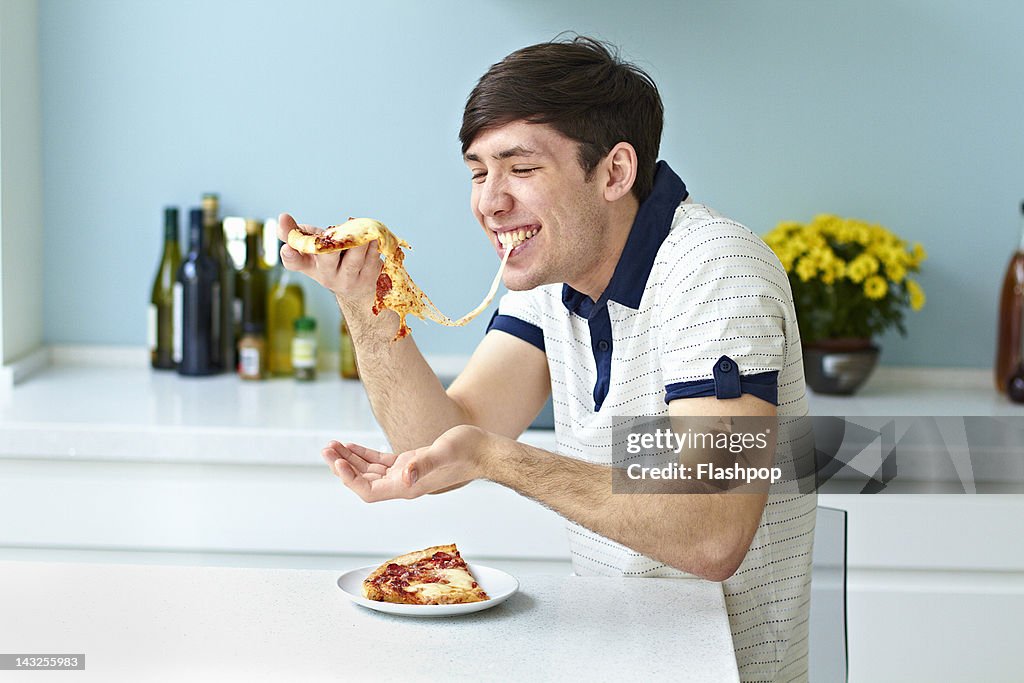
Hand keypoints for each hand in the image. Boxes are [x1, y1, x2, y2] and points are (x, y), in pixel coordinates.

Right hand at [276, 212, 380, 310]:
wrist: (359, 289)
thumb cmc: (333, 260)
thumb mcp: (313, 247)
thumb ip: (297, 232)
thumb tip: (282, 217)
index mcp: (309, 265)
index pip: (293, 262)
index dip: (289, 255)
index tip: (288, 248)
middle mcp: (327, 275)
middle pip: (326, 259)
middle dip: (331, 244)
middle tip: (335, 231)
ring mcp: (348, 279)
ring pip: (353, 260)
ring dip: (358, 243)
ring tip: (362, 229)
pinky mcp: (368, 278)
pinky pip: (371, 261)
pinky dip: (373, 247)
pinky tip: (374, 237)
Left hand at [321, 425, 492, 501]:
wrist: (483, 451)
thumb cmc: (466, 452)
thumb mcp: (443, 453)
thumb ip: (423, 464)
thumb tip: (405, 475)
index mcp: (407, 487)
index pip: (368, 491)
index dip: (349, 479)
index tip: (337, 462)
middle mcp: (402, 484)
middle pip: (362, 481)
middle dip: (341, 466)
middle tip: (325, 449)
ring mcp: (405, 474)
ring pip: (368, 471)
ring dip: (349, 459)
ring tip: (331, 445)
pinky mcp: (409, 462)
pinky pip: (379, 462)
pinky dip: (363, 454)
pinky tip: (350, 446)